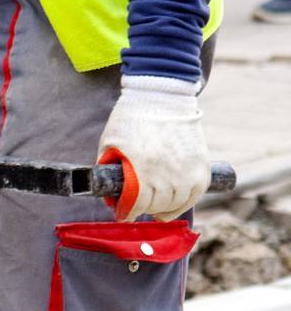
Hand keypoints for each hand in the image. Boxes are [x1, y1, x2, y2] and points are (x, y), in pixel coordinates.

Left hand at [97, 76, 209, 221]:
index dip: (128, 213)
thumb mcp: (109, 145)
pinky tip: (176, 203)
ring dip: (165, 209)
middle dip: (145, 209)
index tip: (124, 215)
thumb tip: (112, 194)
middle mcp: (168, 171)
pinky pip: (197, 192)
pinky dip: (187, 201)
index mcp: (142, 168)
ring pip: (178, 202)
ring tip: (157, 207)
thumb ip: (108, 170)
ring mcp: (188, 168)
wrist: (162, 96)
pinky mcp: (202, 162)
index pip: (137, 204)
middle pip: (158, 205)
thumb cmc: (130, 119)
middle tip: (139, 207)